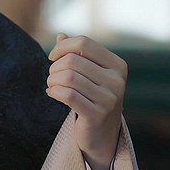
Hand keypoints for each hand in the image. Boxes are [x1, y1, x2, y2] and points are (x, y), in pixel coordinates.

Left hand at [47, 33, 127, 169]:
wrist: (101, 133)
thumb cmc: (92, 96)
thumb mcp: (88, 73)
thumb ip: (76, 54)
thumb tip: (60, 35)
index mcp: (117, 65)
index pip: (84, 42)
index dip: (62, 47)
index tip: (53, 57)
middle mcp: (117, 81)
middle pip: (73, 60)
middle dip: (54, 67)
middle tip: (52, 76)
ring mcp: (110, 99)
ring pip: (68, 77)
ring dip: (52, 80)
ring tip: (52, 85)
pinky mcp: (98, 114)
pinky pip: (67, 95)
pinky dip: (54, 92)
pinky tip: (53, 94)